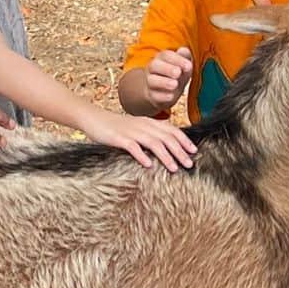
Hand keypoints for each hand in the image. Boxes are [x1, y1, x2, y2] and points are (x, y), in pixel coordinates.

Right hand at [82, 110, 196, 170]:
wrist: (94, 119)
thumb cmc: (117, 127)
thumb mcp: (137, 127)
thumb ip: (152, 133)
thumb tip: (169, 145)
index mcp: (149, 122)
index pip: (171, 130)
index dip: (184, 140)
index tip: (194, 151)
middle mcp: (143, 125)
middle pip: (166, 137)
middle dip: (180, 151)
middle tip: (189, 164)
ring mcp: (131, 131)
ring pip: (153, 143)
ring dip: (166, 156)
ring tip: (174, 168)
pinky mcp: (118, 138)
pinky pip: (133, 147)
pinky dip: (142, 156)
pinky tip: (149, 165)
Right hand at [144, 47, 193, 111]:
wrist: (166, 92)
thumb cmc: (176, 75)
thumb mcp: (183, 65)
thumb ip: (185, 57)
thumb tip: (184, 50)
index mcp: (161, 58)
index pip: (166, 55)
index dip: (177, 59)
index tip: (189, 66)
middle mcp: (153, 69)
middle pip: (154, 65)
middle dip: (167, 69)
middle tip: (178, 73)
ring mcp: (151, 83)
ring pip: (152, 80)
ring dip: (164, 82)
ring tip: (175, 84)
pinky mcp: (152, 96)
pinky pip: (154, 95)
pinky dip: (162, 96)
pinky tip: (171, 96)